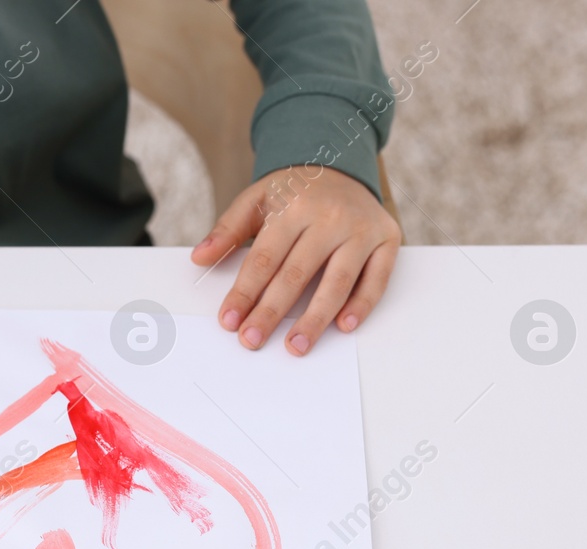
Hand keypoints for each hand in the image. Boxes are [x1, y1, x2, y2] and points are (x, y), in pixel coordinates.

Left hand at [191, 165, 399, 355]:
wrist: (340, 163)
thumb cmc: (294, 192)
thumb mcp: (256, 199)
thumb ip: (227, 229)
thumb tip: (199, 257)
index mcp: (294, 207)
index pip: (264, 258)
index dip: (244, 292)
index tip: (229, 321)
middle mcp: (330, 217)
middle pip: (296, 274)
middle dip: (271, 312)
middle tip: (252, 340)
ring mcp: (361, 229)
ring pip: (338, 281)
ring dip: (316, 319)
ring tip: (296, 346)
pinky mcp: (387, 239)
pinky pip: (377, 278)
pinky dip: (363, 303)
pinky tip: (344, 326)